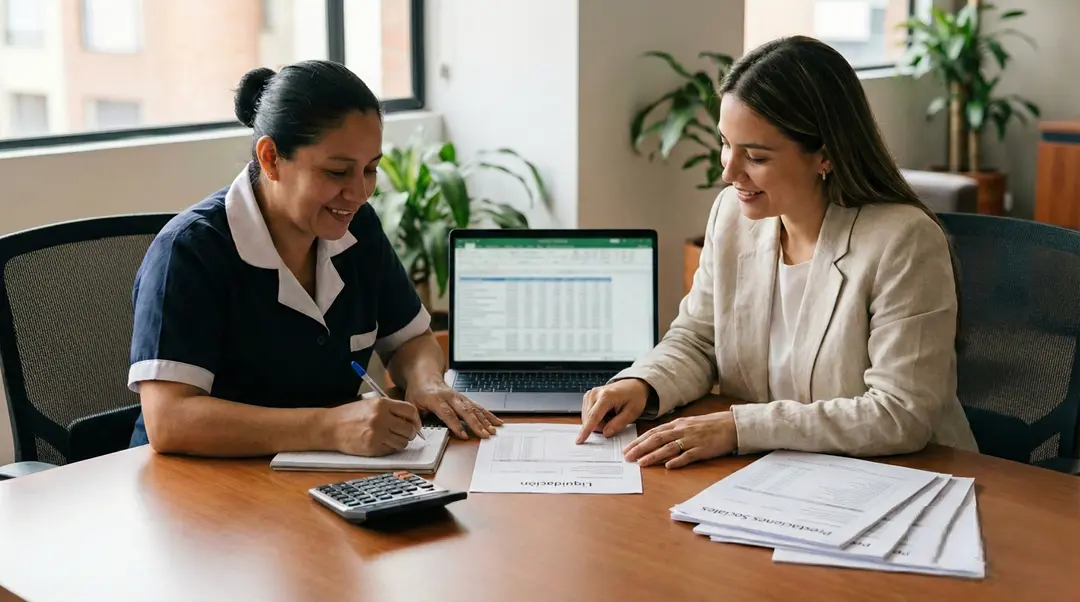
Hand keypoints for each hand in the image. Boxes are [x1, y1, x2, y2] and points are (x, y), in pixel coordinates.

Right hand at [324, 397, 421, 455]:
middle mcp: (381, 417)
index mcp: (382, 404)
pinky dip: (390, 448)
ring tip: (392, 439)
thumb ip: (390, 408)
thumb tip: (411, 418)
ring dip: (401, 442)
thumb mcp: (370, 403)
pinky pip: (391, 450)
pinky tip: (382, 443)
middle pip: (410, 428)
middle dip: (411, 433)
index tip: (414, 423)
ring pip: (403, 442)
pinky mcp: (372, 447)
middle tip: (406, 434)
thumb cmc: (349, 415)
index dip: (415, 419)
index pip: (410, 411)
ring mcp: (377, 433)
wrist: (330, 427)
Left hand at [406, 380, 502, 438]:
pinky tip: (496, 421)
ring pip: (474, 408)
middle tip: (485, 434)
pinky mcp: (465, 398)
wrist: (425, 376)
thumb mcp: (411, 404)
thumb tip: (418, 433)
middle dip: (476, 424)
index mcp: (435, 399)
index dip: (456, 425)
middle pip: (465, 411)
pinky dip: (488, 414)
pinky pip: (478, 406)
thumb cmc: (418, 392)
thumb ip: (415, 419)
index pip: (447, 413)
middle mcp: (450, 397)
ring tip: (493, 430)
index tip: (464, 435)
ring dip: (485, 420)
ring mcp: (459, 397)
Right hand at [576, 378, 649, 443]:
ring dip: (598, 422)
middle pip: (589, 419)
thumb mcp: (632, 412)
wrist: (633, 385)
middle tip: (615, 421)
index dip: (586, 430)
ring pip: (587, 418)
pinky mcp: (588, 397)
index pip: (593, 417)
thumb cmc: (634, 396)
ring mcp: (590, 394)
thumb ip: (619, 424)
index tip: (580, 440)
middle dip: (601, 426)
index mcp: (606, 396)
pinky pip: (587, 414)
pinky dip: (596, 418)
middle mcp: (594, 393)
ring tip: (611, 415)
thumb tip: (606, 433)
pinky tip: (606, 413)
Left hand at [623, 411, 737, 468]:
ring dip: (654, 456)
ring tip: (641, 463)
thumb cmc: (710, 425)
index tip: (628, 448)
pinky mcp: (703, 449)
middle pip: (657, 439)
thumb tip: (658, 440)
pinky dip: (677, 461)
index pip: (654, 432)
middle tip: (628, 457)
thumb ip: (674, 431)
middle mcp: (682, 430)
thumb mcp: (689, 424)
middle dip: (640, 448)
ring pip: (669, 448)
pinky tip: (668, 466)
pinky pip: (688, 456)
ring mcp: (692, 440)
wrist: (732, 425)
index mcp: (678, 424)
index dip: (639, 441)